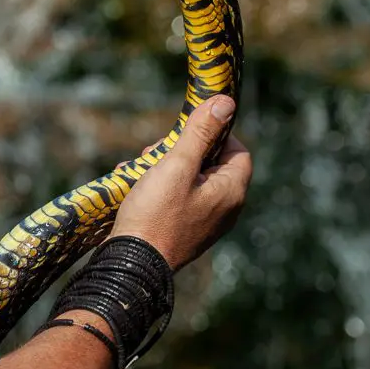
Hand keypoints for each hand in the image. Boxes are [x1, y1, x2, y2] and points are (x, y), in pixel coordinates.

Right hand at [109, 95, 251, 270]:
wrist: (132, 265)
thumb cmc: (155, 214)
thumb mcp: (176, 166)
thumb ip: (200, 133)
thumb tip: (226, 103)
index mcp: (231, 192)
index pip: (237, 150)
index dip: (214, 134)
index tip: (184, 131)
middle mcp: (225, 210)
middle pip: (212, 164)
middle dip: (181, 151)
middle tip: (155, 152)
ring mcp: (205, 224)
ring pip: (191, 181)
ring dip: (165, 169)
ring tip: (140, 170)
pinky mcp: (185, 232)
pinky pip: (179, 200)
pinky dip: (160, 189)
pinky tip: (136, 188)